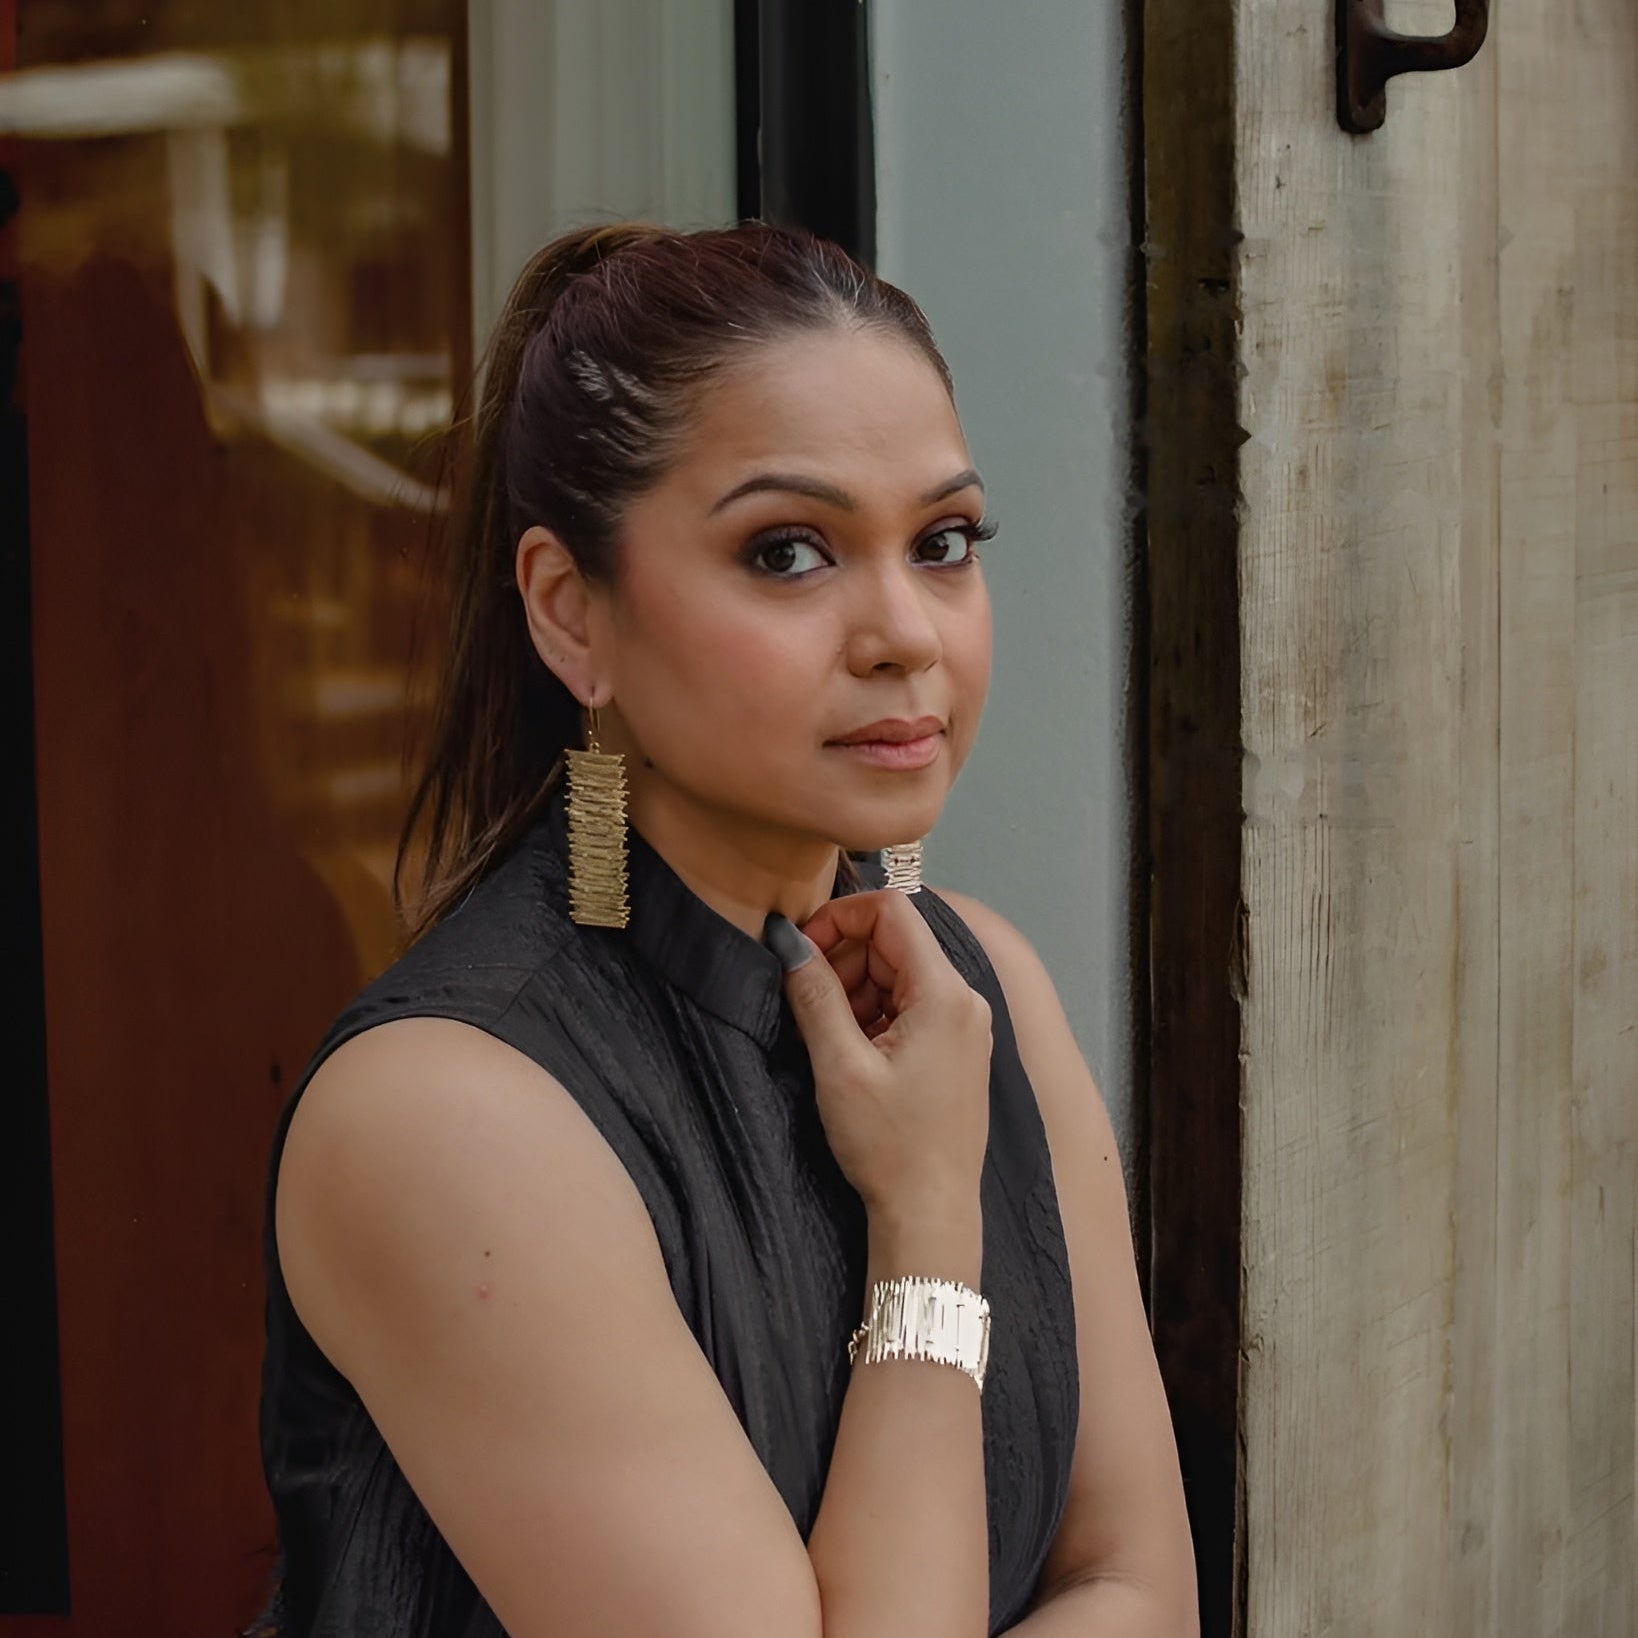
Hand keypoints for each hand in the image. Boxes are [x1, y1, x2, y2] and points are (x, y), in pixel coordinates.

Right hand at [766, 891, 991, 1217]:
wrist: (931, 1213)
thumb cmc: (888, 1145)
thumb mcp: (838, 1066)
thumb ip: (814, 994)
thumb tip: (789, 942)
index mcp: (945, 993)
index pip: (892, 910)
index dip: (839, 917)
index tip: (800, 950)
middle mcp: (964, 999)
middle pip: (894, 941)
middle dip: (843, 959)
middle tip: (806, 1002)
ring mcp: (964, 1024)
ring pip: (898, 973)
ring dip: (854, 989)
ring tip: (827, 1037)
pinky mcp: (956, 1047)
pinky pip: (910, 1004)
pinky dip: (873, 1014)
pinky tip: (850, 1051)